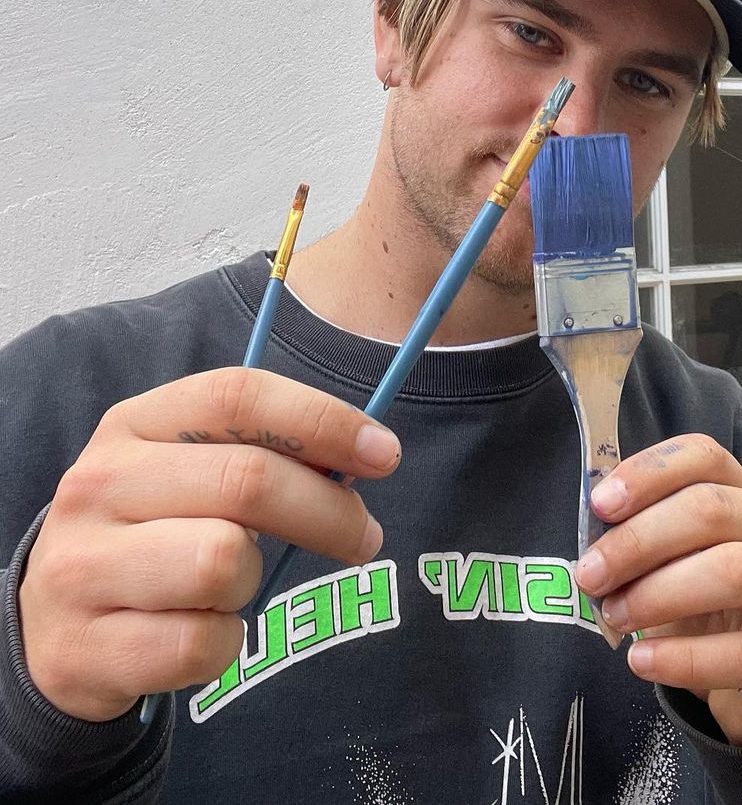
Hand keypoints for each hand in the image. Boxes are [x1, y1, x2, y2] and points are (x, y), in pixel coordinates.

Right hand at [18, 367, 400, 721]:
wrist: (54, 622)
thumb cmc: (154, 531)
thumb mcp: (190, 471)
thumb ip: (263, 450)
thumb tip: (366, 452)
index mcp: (133, 423)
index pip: (238, 395)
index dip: (322, 419)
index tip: (385, 453)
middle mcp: (98, 483)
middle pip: (246, 480)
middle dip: (328, 511)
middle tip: (364, 536)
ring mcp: (82, 566)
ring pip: (224, 563)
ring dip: (254, 581)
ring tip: (234, 584)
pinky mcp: (83, 649)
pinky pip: (201, 645)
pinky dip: (224, 644)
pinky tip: (200, 630)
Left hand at [574, 434, 741, 746]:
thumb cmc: (717, 613)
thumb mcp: (682, 566)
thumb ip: (647, 546)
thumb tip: (591, 546)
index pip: (705, 457)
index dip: (650, 472)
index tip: (601, 505)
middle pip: (712, 510)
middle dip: (640, 540)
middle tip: (592, 575)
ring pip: (734, 570)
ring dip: (659, 594)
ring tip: (615, 617)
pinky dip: (685, 657)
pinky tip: (643, 661)